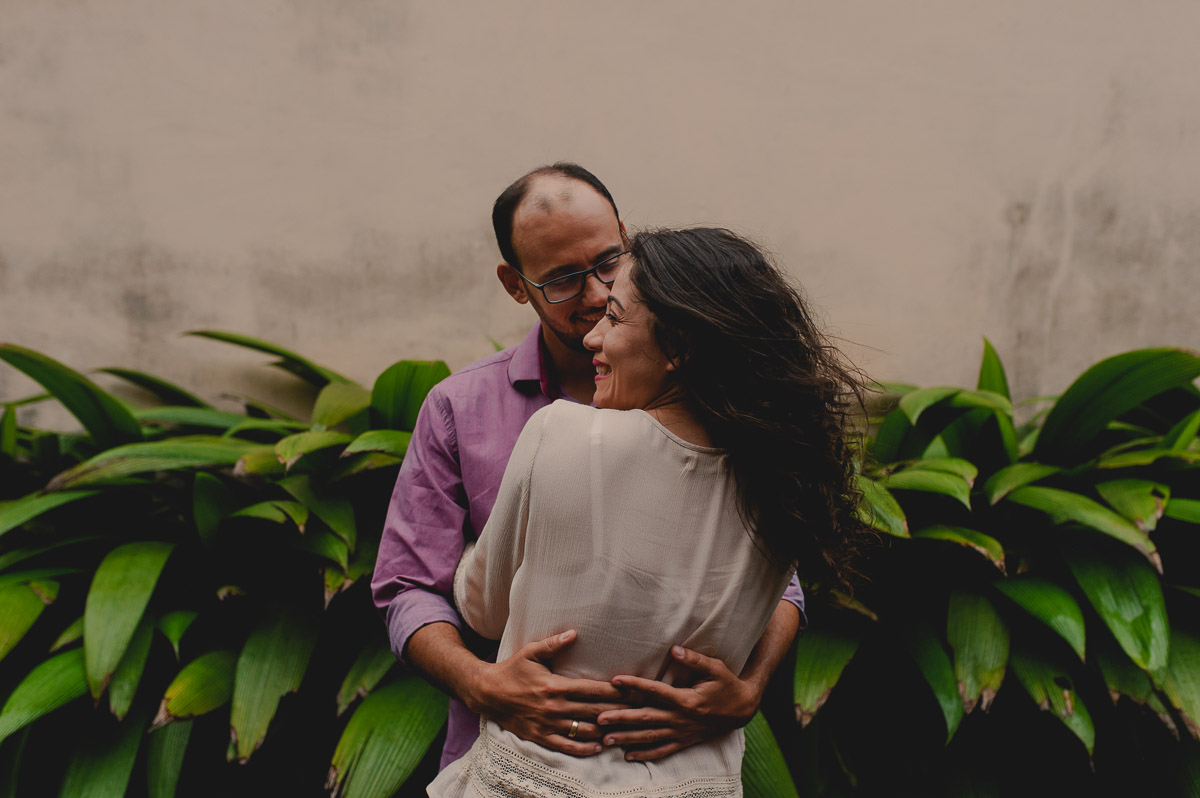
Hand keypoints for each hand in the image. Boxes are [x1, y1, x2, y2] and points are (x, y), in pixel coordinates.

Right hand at [465, 630, 629, 756]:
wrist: (487, 693)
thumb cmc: (511, 670)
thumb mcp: (530, 652)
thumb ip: (553, 644)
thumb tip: (574, 633)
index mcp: (555, 686)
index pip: (592, 690)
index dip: (614, 691)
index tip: (633, 690)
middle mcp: (554, 707)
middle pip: (593, 711)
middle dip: (618, 711)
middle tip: (639, 710)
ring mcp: (547, 724)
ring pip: (583, 731)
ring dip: (605, 731)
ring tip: (625, 729)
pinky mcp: (540, 736)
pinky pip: (566, 746)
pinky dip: (585, 748)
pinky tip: (599, 746)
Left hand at [597, 645, 762, 760]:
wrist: (743, 710)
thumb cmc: (728, 685)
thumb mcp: (716, 668)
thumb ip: (694, 659)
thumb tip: (674, 649)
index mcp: (687, 699)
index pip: (655, 691)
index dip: (635, 685)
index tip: (615, 681)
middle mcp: (681, 718)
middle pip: (647, 718)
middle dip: (622, 719)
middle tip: (599, 719)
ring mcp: (682, 732)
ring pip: (651, 737)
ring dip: (628, 738)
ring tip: (606, 740)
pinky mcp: (685, 741)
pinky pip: (663, 751)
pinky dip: (645, 754)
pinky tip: (628, 756)